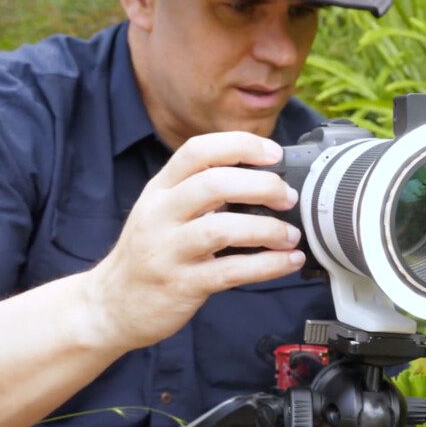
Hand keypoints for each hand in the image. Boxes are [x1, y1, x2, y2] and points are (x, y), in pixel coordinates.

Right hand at [83, 132, 304, 351]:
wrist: (110, 305)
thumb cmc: (150, 252)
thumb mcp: (164, 211)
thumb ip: (204, 192)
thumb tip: (265, 179)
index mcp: (160, 189)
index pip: (198, 150)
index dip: (240, 145)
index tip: (274, 153)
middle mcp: (160, 214)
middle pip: (213, 184)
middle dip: (261, 186)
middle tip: (288, 196)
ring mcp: (167, 251)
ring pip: (221, 229)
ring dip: (267, 229)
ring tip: (290, 235)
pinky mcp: (180, 285)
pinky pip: (230, 271)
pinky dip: (267, 265)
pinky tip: (288, 261)